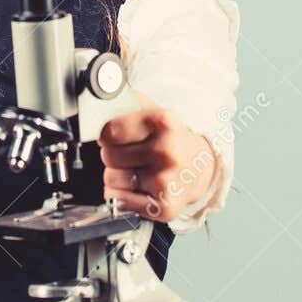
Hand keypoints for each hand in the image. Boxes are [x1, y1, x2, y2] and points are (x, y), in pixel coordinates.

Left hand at [99, 91, 217, 222]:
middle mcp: (167, 151)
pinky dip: (122, 196)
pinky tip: (140, 188)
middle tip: (131, 154)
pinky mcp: (163, 206)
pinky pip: (118, 200)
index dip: (107, 134)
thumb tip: (102, 94)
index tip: (113, 135)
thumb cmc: (171, 141)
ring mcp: (165, 180)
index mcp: (164, 122)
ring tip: (137, 171)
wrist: (200, 169)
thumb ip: (128, 103)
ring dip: (117, 176)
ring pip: (111, 179)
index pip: (110, 130)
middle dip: (113, 154)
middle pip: (108, 155)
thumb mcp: (155, 113)